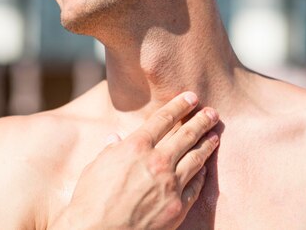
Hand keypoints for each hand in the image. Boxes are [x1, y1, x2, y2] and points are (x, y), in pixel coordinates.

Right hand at [51, 92, 219, 229]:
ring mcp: (170, 185)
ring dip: (207, 144)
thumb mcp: (95, 167)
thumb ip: (110, 151)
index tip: (191, 98)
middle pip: (186, 135)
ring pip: (196, 158)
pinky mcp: (177, 207)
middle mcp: (157, 162)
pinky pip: (194, 186)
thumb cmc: (90, 200)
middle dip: (201, 121)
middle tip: (212, 112)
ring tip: (215, 135)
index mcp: (136, 147)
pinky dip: (200, 174)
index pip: (163, 119)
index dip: (179, 106)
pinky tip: (204, 168)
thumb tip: (115, 140)